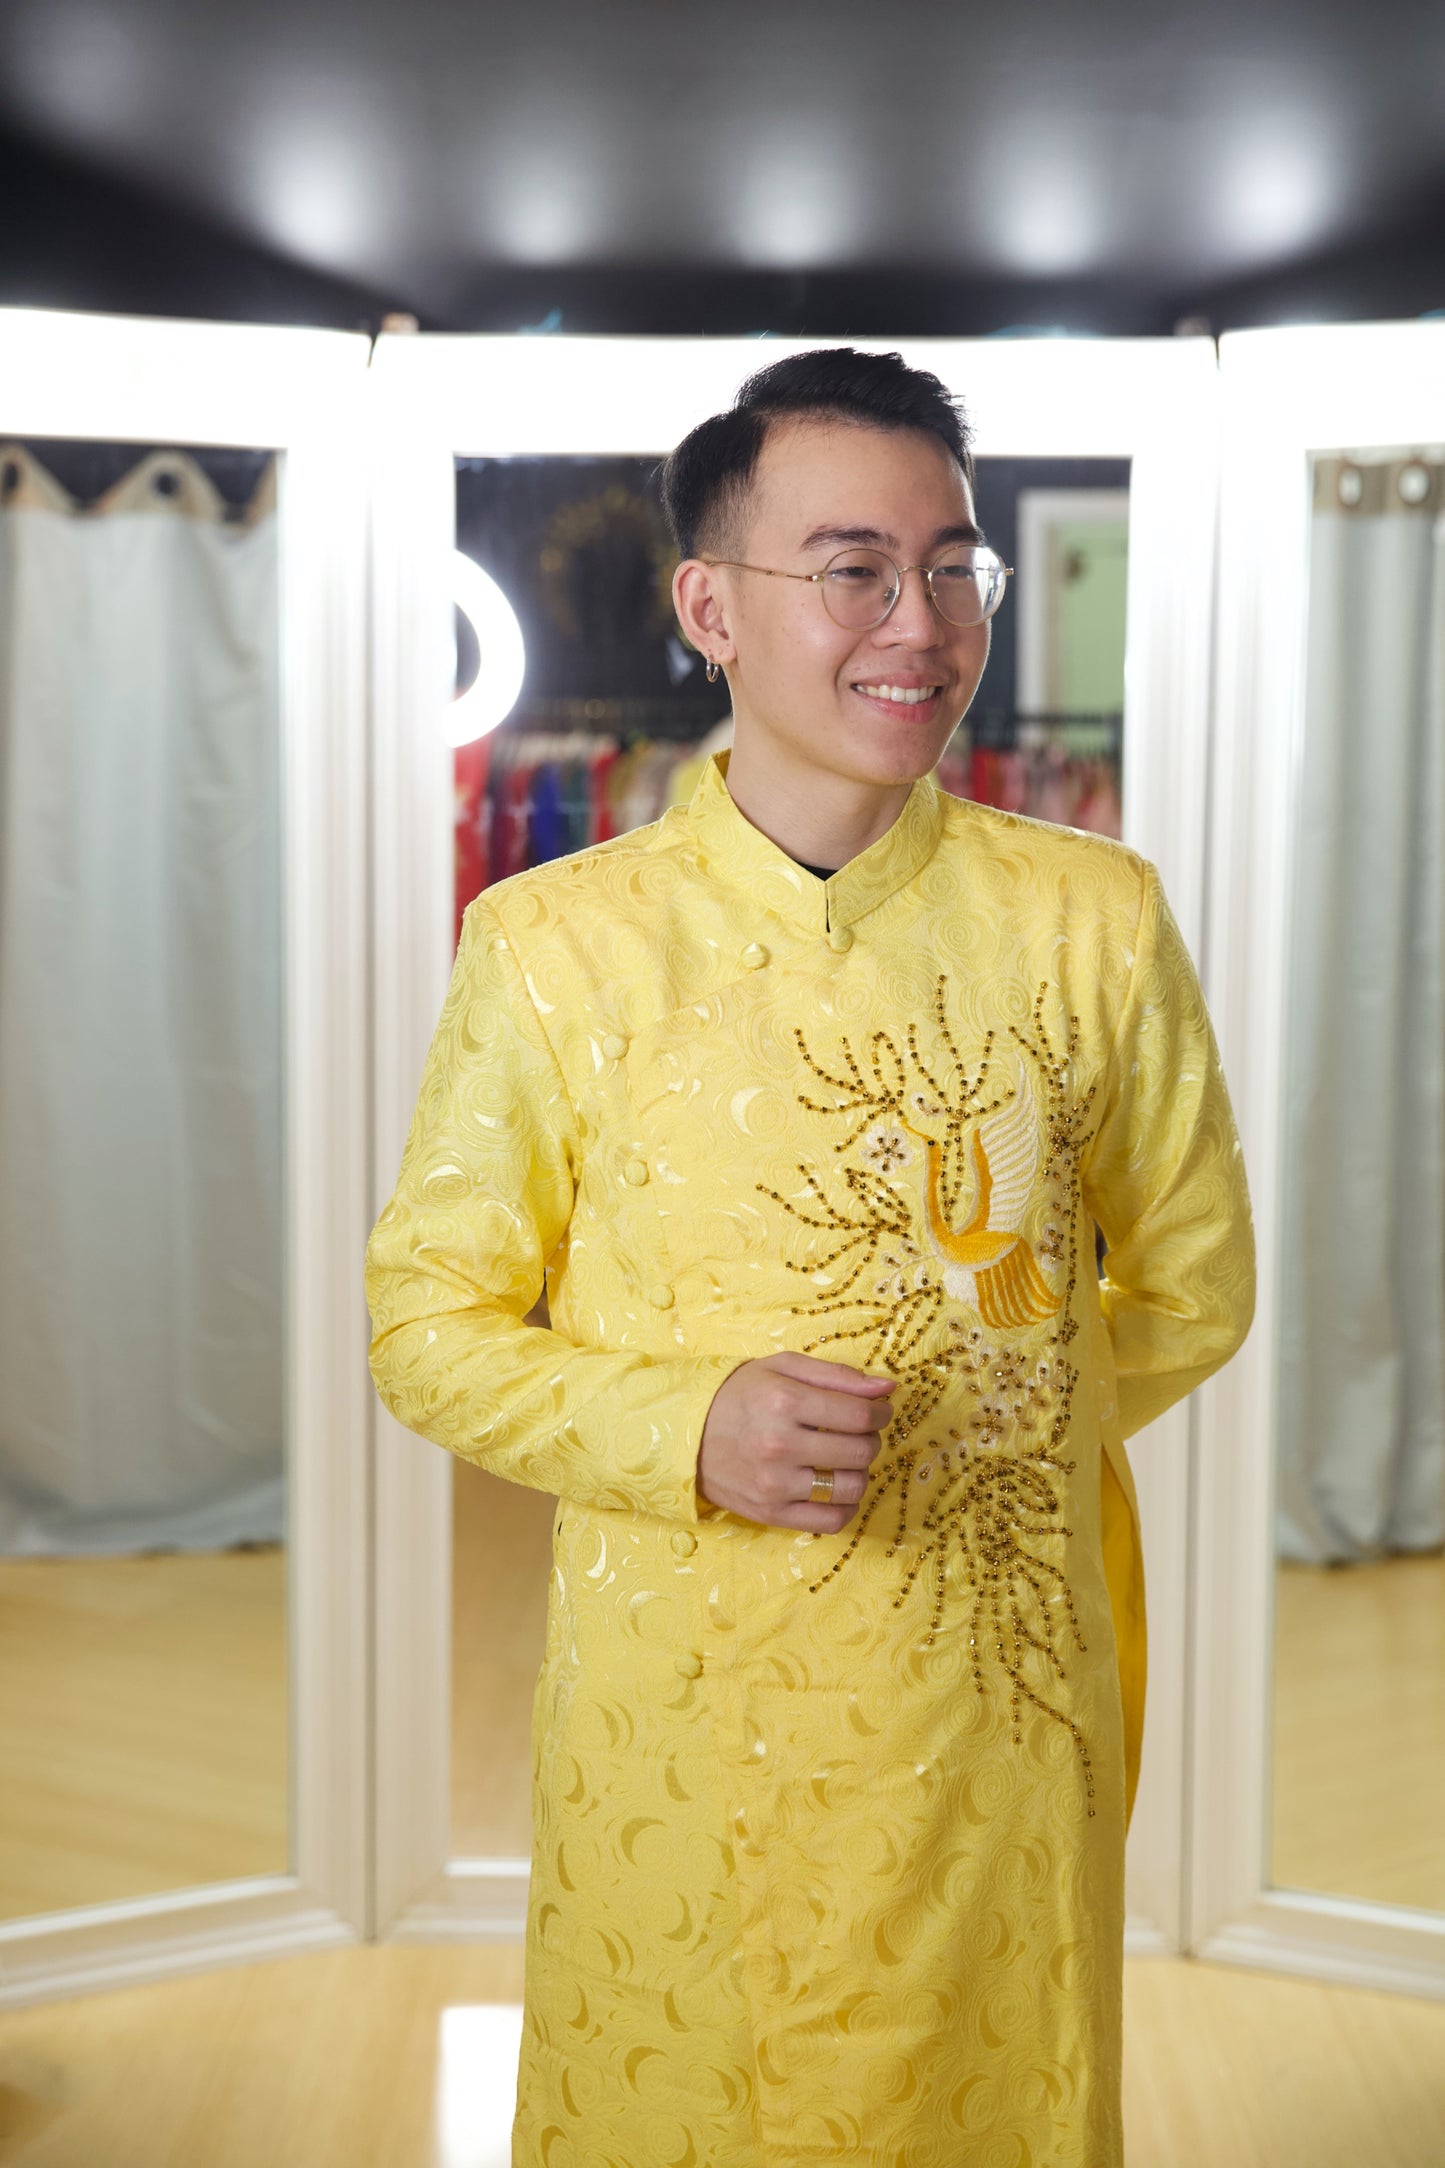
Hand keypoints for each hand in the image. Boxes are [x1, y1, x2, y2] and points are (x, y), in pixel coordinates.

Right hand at [697, 1352, 894, 1532]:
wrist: (686, 1434)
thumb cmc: (739, 1395)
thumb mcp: (783, 1368)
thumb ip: (837, 1376)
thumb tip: (888, 1387)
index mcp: (784, 1402)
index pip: (860, 1416)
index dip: (881, 1413)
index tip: (879, 1410)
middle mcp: (780, 1445)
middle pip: (860, 1451)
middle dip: (871, 1439)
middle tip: (859, 1432)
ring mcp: (775, 1485)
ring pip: (851, 1488)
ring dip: (860, 1472)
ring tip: (845, 1459)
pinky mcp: (770, 1513)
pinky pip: (832, 1521)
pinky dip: (845, 1506)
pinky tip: (835, 1487)